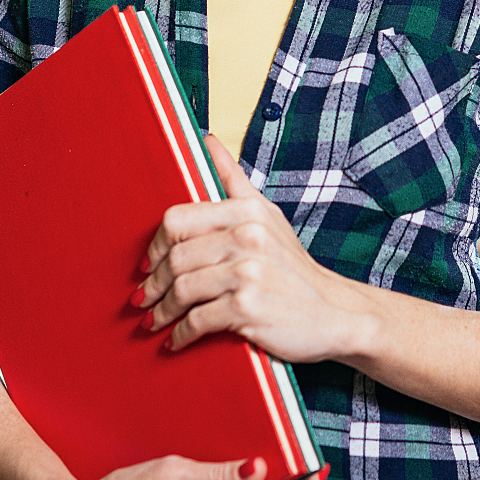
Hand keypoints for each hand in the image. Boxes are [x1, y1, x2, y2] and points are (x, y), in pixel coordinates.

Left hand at [136, 138, 373, 362]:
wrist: (335, 313)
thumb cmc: (293, 267)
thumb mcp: (267, 215)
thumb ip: (233, 179)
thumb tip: (206, 139)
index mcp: (247, 211)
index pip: (177, 220)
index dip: (154, 245)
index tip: (148, 264)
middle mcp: (247, 237)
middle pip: (175, 258)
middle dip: (153, 284)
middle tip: (143, 299)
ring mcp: (248, 273)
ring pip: (182, 289)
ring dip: (162, 311)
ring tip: (154, 320)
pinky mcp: (247, 308)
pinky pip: (197, 321)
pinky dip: (180, 335)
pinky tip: (175, 341)